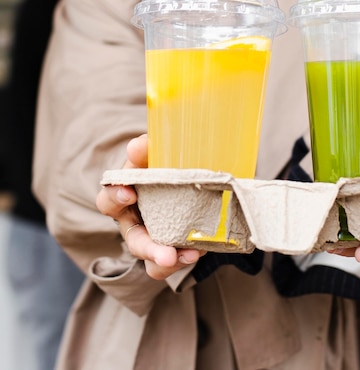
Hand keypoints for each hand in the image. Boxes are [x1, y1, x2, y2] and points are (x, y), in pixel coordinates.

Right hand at [96, 134, 205, 279]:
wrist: (181, 179)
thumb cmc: (158, 167)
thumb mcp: (150, 157)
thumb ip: (145, 150)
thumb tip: (138, 145)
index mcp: (123, 198)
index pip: (108, 200)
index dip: (115, 197)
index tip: (130, 192)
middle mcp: (134, 224)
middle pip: (135, 241)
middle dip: (150, 248)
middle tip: (167, 254)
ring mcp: (152, 241)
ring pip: (153, 262)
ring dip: (169, 261)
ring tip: (191, 256)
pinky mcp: (170, 251)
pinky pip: (173, 263)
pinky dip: (185, 258)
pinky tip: (200, 249)